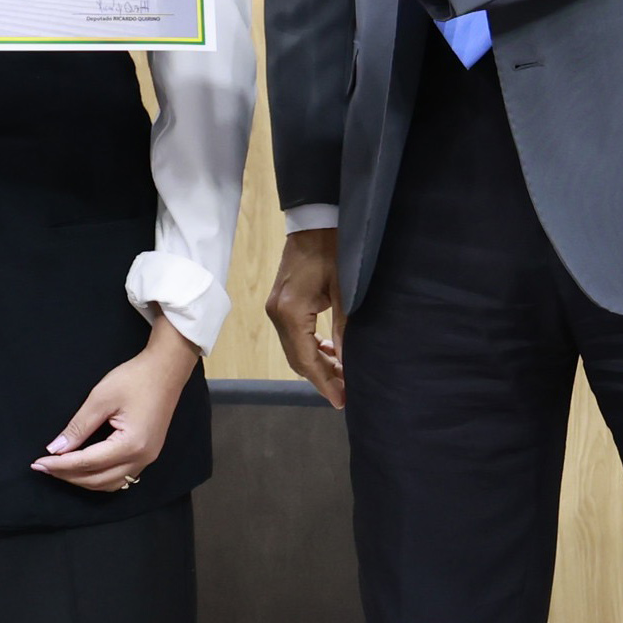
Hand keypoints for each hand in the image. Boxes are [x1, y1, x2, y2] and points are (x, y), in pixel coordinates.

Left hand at [32, 319, 201, 491]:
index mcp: (130, 444)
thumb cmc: (134, 379)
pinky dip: (99, 478)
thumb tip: (56, 449)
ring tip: (61, 470)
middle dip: (68, 476)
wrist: (166, 369)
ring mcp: (148, 458)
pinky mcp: (148, 454)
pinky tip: (85, 469)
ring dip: (83, 481)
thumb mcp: (100, 398)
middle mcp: (141, 458)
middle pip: (98, 480)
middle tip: (43, 467)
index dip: (60, 465)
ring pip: (110, 483)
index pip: (87, 463)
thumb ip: (78, 427)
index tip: (37, 463)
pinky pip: (121, 477)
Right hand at [268, 227, 343, 406]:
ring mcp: (275, 309)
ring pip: (295, 349)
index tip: (341, 400)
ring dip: (317, 364)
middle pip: (297, 359)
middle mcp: (277, 315)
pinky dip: (311, 348)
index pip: (306, 360)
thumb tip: (347, 362)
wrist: (314, 221)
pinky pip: (294, 335)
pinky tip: (330, 352)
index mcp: (290, 312)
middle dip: (321, 378)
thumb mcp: (345, 291)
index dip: (324, 382)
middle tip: (346, 393)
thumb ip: (344, 329)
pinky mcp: (280, 303)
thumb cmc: (334, 251)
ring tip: (343, 376)